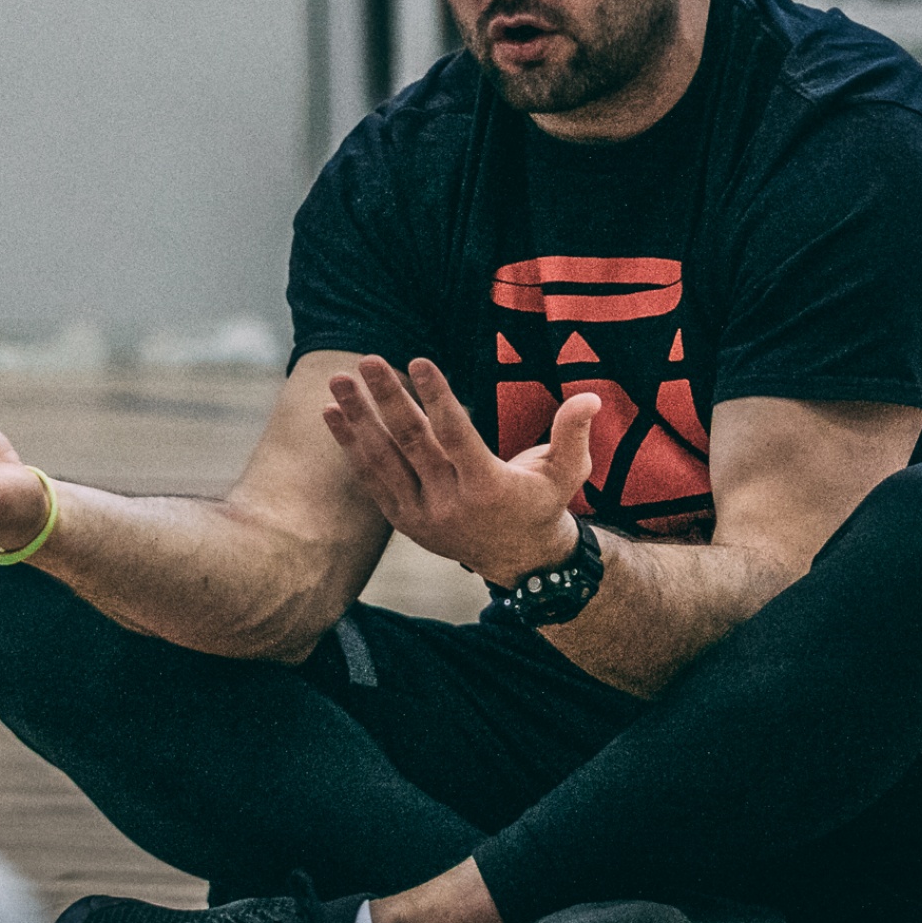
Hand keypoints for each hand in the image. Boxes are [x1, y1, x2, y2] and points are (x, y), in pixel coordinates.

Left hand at [321, 356, 599, 585]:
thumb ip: (573, 433)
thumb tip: (589, 396)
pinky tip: (332, 414)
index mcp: (489, 488)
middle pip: (413, 445)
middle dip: (387, 401)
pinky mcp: (404, 520)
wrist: (518, 560)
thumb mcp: (567, 472)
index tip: (419, 361)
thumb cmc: (543, 502)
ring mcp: (422, 515)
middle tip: (368, 361)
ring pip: (384, 462)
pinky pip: (372, 480)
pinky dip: (351, 448)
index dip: (438, 398)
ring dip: (358, 420)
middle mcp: (450, 504)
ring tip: (339, 382)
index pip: (457, 437)